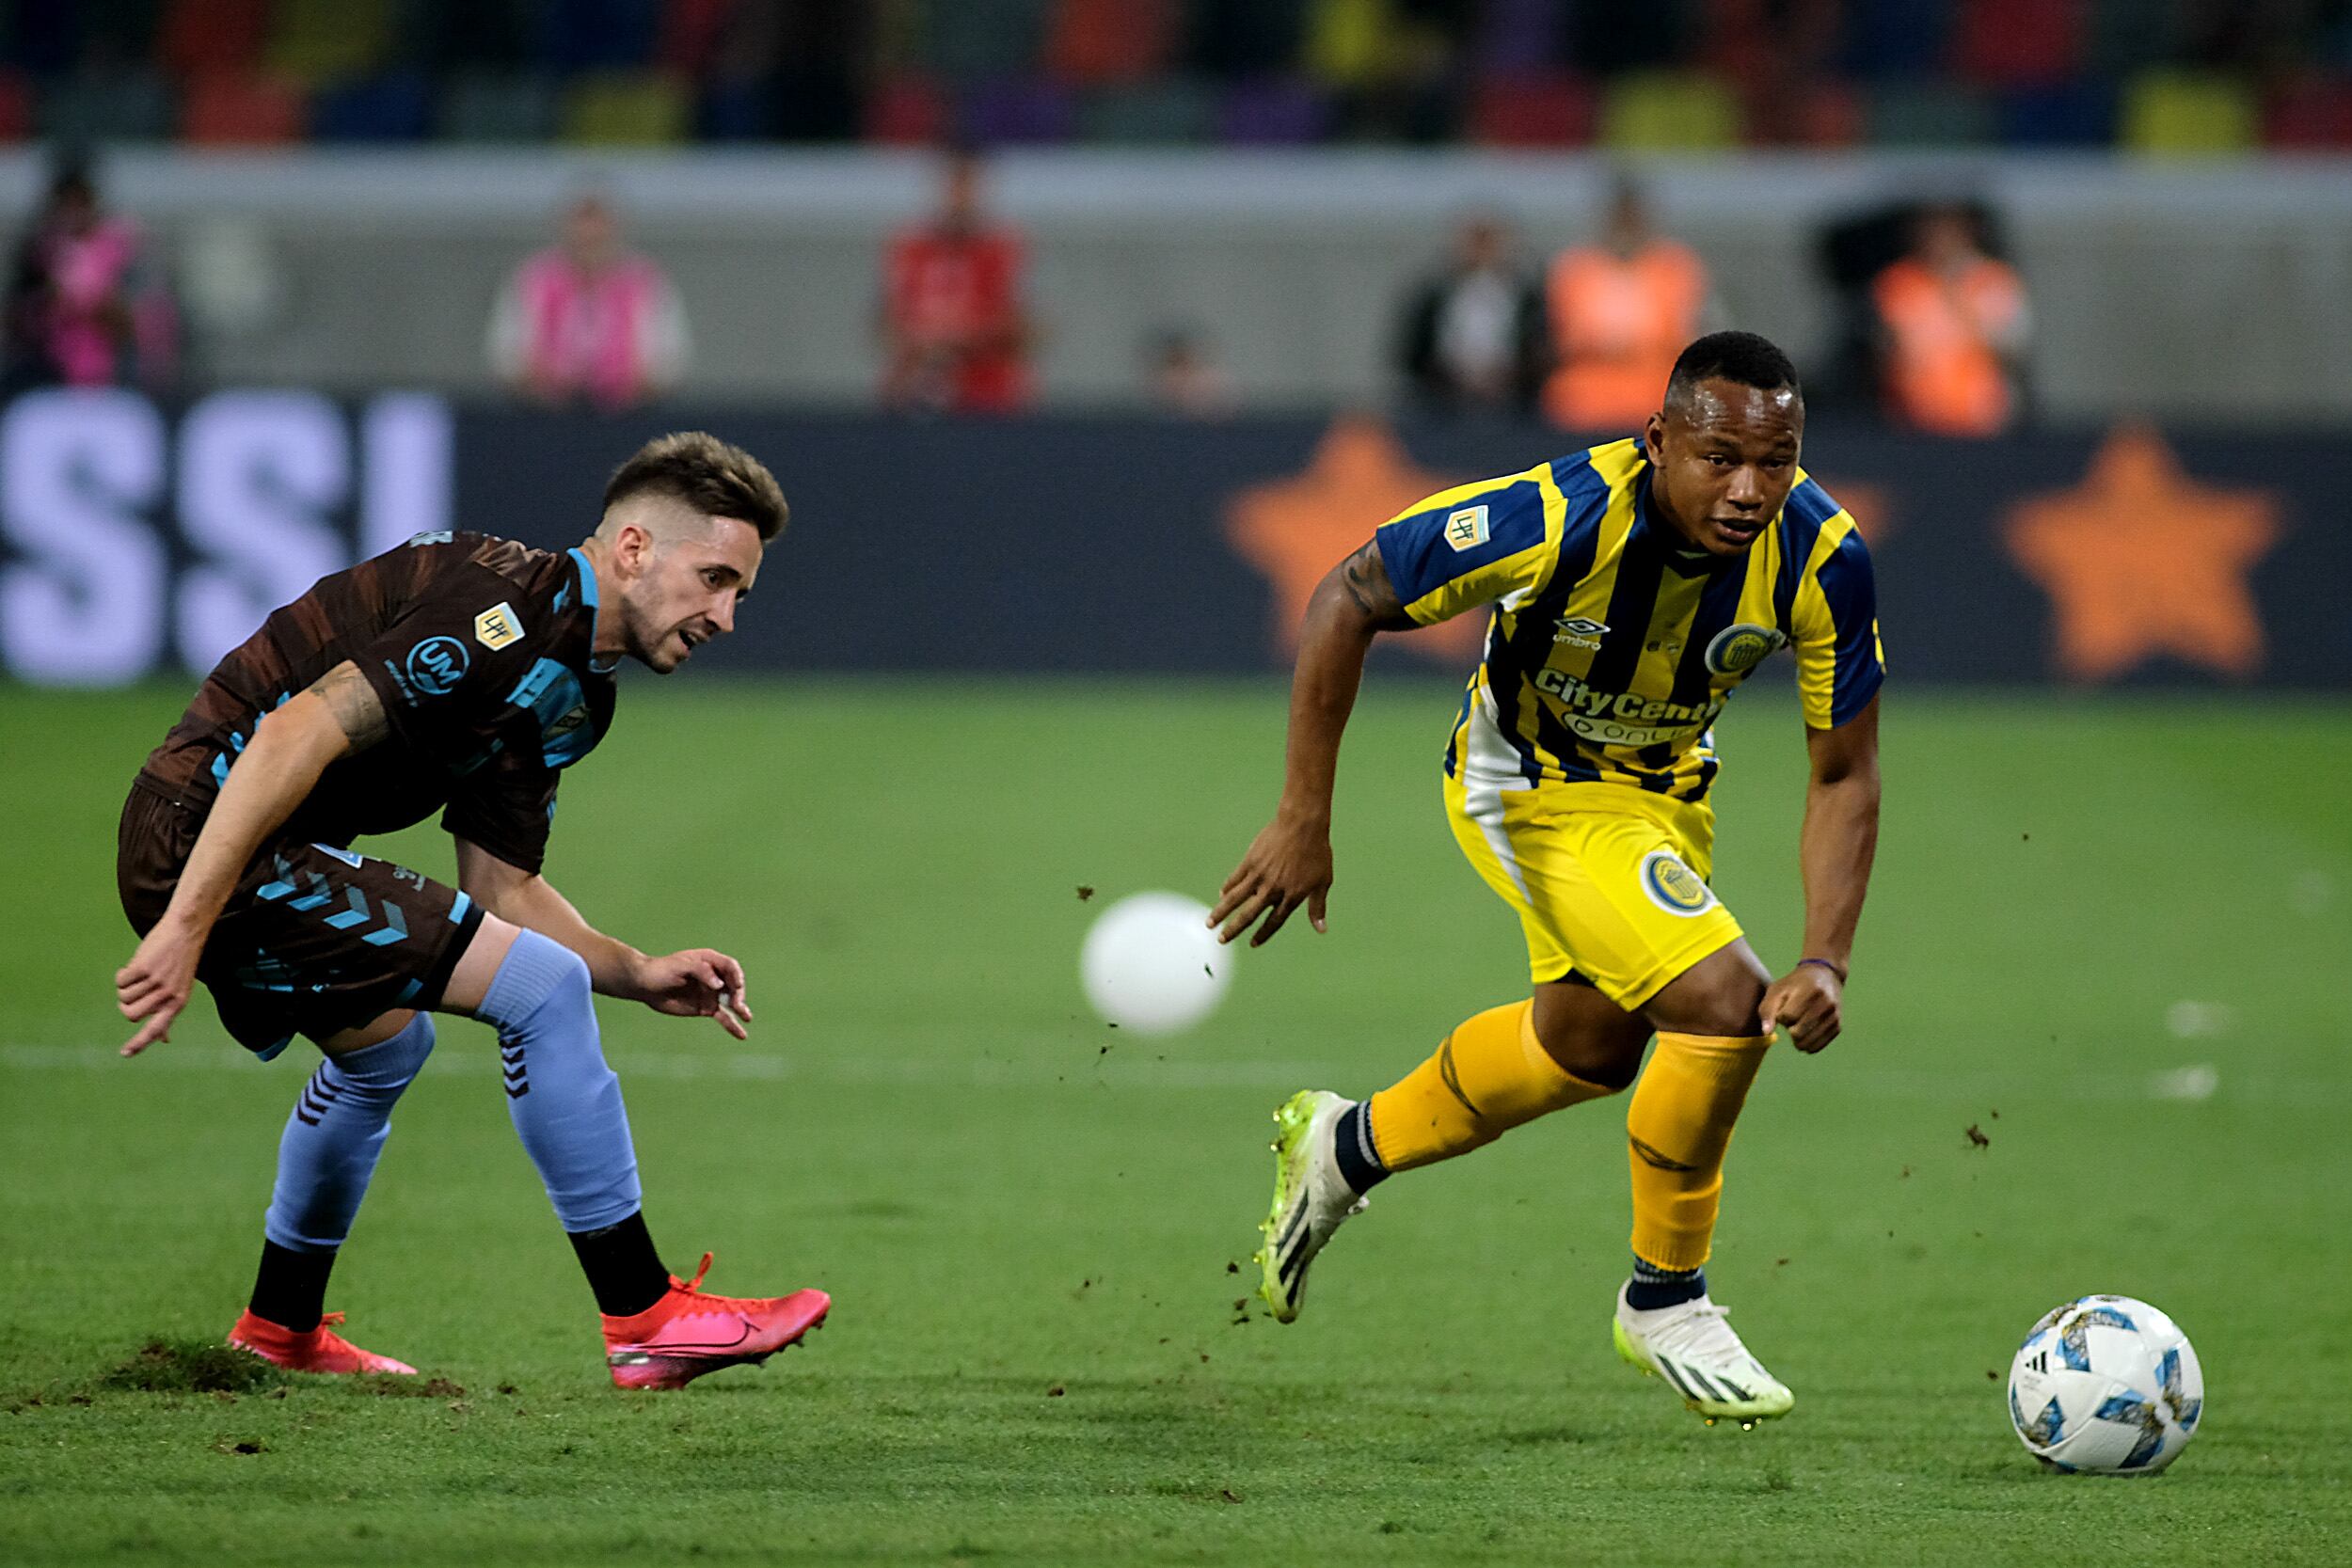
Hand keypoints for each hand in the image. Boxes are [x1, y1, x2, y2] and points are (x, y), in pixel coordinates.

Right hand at [116, 916, 207, 1056]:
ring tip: (143, 973)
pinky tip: (138, 964)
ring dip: (126, 986)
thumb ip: (169, 1014)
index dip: (139, 1043)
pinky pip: (121, 980)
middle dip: (126, 1004)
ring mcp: (156, 982)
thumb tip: (164, 1040)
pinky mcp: (144, 968)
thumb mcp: (180, 991)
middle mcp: (168, 995)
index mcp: (178, 1004)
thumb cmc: (180, 964)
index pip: (155, 1029)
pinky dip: (124, 973)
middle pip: (130, 1014)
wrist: (186, 931)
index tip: (124, 1054)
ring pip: (123, 996)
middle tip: (136, 990)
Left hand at [630, 948, 752, 1040]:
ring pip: (731, 1001)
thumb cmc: (661, 970)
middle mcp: (714, 977)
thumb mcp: (680, 966)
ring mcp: (711, 993)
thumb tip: (719, 985)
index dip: (736, 975)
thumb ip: (701, 971)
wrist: (645, 985)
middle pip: (733, 985)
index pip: (730, 966)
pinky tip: (741, 1035)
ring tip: (746, 1017)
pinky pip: (723, 1017)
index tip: (735, 985)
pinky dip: (732, 1025)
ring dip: (741, 1009)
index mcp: (709, 961)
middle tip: (737, 1005)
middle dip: (738, 994)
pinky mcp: (706, 1008)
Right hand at [1209, 814, 1332, 946]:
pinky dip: (1227, 887)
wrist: (1302, 825)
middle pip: (1248, 914)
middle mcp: (1272, 890)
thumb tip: (1322, 930)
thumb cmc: (1317, 853)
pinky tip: (1221, 895)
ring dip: (1221, 912)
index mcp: (1290, 897)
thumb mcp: (1323, 882)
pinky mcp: (1251, 861)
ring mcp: (1259, 875)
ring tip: (1209, 923)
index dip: (1263, 934)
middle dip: (1234, 929)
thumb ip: (1318, 907)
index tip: (1253, 944)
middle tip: (1221, 940)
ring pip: (1235, 898)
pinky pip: (1235, 878)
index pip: (1274, 921)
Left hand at [1760, 963, 1842, 1053]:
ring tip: (1797, 1025)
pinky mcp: (1837, 1027)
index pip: (1788, 1016)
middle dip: (1789, 1029)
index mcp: (1810, 991)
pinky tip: (1804, 1034)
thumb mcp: (1777, 990)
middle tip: (1791, 1018)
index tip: (1784, 1008)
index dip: (1781, 1016)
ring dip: (1797, 1039)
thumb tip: (1767, 1032)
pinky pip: (1817, 1046)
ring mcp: (1834, 1017)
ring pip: (1807, 1043)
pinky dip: (1807, 1044)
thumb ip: (1768, 1010)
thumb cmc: (1795, 984)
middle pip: (1798, 1033)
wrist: (1825, 976)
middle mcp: (1826, 1004)